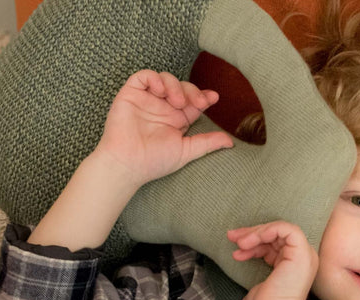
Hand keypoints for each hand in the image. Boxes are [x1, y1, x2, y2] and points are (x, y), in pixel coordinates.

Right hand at [95, 70, 232, 187]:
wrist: (128, 164)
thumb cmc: (154, 162)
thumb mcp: (186, 151)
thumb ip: (207, 143)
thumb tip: (231, 142)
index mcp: (176, 120)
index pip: (194, 103)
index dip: (204, 97)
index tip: (214, 98)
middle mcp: (163, 108)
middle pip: (182, 88)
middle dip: (192, 91)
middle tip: (197, 102)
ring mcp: (147, 99)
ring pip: (166, 79)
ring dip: (175, 85)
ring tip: (177, 102)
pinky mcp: (131, 93)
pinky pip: (144, 76)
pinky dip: (155, 78)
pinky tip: (160, 90)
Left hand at [228, 221, 318, 299]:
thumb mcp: (258, 289)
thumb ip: (256, 287)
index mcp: (294, 266)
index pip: (273, 245)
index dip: (254, 243)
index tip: (236, 248)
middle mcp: (302, 258)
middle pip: (275, 236)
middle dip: (252, 234)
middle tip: (232, 238)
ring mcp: (304, 254)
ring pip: (279, 230)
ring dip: (256, 233)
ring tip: (239, 243)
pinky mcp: (302, 251)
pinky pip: (286, 229)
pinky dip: (267, 230)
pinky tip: (251, 241)